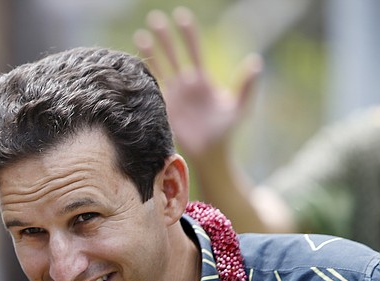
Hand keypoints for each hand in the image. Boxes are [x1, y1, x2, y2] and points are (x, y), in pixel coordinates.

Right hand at [134, 7, 261, 161]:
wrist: (210, 154)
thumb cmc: (227, 132)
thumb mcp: (240, 108)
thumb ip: (246, 86)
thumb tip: (255, 61)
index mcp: (202, 80)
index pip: (194, 50)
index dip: (187, 34)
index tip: (180, 17)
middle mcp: (185, 85)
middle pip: (173, 55)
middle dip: (164, 37)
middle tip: (154, 18)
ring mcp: (173, 97)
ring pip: (160, 70)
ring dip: (150, 54)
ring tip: (140, 36)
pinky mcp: (164, 110)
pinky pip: (152, 91)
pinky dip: (144, 79)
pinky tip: (134, 66)